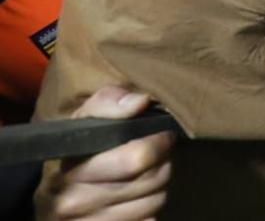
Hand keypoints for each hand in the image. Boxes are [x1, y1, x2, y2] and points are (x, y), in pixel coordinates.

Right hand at [35, 86, 173, 220]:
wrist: (55, 194)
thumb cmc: (81, 149)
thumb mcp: (87, 118)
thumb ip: (110, 102)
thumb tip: (140, 102)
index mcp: (70, 169)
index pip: (136, 158)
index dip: (158, 143)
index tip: (159, 136)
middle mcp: (71, 202)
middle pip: (151, 181)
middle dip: (162, 164)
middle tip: (156, 156)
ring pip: (154, 203)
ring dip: (158, 188)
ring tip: (146, 177)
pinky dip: (150, 213)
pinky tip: (138, 200)